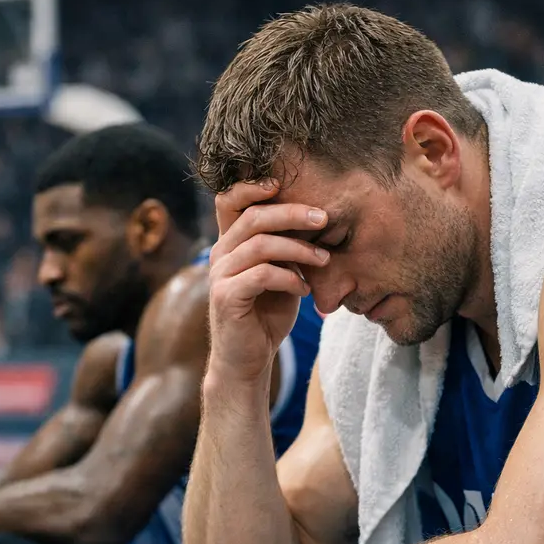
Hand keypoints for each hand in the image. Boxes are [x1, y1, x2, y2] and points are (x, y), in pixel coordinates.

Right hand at [207, 180, 328, 381]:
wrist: (246, 360)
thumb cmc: (266, 314)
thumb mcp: (281, 274)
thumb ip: (287, 249)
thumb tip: (317, 221)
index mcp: (230, 244)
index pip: (228, 201)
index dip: (251, 186)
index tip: (283, 184)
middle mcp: (220, 254)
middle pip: (252, 216)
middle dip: (291, 213)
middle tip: (323, 219)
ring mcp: (219, 275)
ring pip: (260, 244)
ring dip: (298, 249)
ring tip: (323, 260)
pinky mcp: (226, 297)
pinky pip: (261, 275)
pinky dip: (289, 278)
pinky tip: (305, 290)